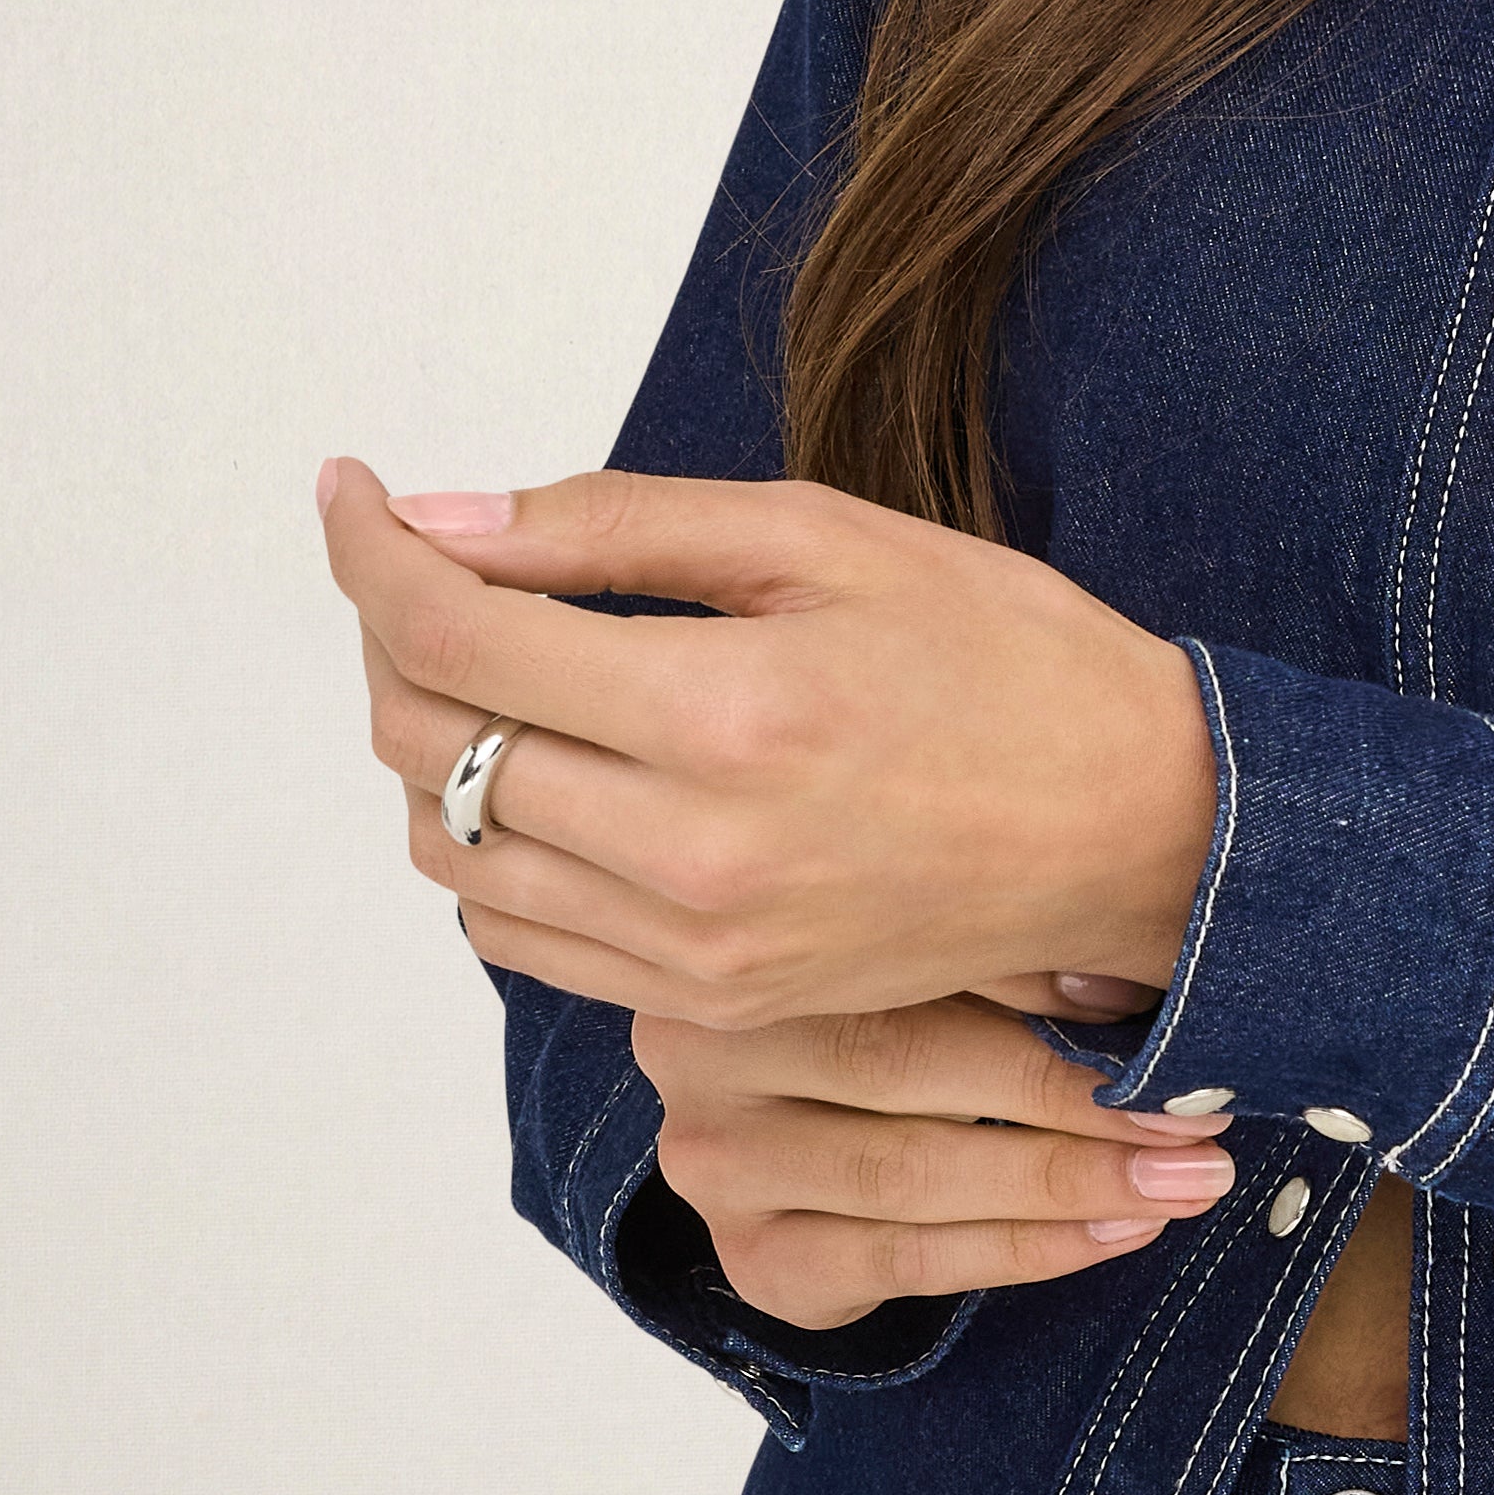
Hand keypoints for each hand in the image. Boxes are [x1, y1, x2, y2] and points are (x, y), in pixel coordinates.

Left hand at [313, 451, 1220, 1031]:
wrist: (1140, 834)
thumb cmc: (1007, 662)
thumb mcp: (829, 540)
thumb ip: (621, 529)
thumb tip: (445, 520)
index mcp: (728, 714)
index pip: (458, 632)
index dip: (372, 550)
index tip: (353, 490)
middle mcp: (693, 854)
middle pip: (427, 744)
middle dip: (391, 633)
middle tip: (423, 564)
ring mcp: (695, 950)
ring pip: (451, 852)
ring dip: (429, 745)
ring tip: (486, 664)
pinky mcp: (708, 1004)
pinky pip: (518, 934)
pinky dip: (490, 845)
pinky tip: (547, 773)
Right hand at [623, 995, 1242, 1329]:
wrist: (812, 1120)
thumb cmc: (904, 1007)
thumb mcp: (948, 952)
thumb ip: (1018, 942)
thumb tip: (1133, 974)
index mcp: (751, 936)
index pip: (904, 956)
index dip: (1044, 982)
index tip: (1172, 1007)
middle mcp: (702, 1049)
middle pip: (904, 1069)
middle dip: (1071, 1100)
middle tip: (1197, 1122)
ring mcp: (716, 1163)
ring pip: (907, 1175)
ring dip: (1064, 1182)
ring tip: (1181, 1183)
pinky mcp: (756, 1257)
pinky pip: (904, 1260)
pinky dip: (1023, 1249)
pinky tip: (1114, 1233)